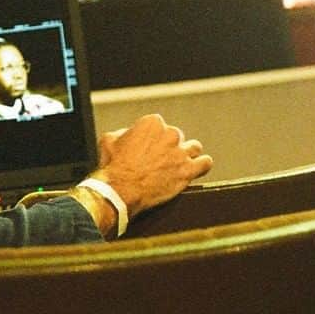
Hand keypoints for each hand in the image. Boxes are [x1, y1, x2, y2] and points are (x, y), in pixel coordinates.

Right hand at [94, 114, 211, 216]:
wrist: (119, 190)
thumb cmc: (112, 166)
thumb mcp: (109, 140)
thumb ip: (123, 132)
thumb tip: (129, 135)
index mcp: (152, 123)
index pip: (159, 125)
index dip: (153, 138)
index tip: (148, 148)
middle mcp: (170, 134)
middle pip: (176, 136)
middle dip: (169, 147)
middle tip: (159, 160)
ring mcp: (181, 152)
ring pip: (194, 148)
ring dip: (187, 154)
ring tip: (178, 164)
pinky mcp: (188, 171)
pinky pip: (205, 163)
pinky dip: (201, 166)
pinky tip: (195, 169)